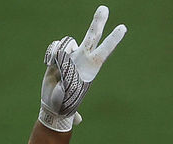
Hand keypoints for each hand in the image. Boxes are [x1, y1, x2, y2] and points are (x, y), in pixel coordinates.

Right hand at [39, 5, 126, 131]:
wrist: (54, 105)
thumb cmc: (64, 103)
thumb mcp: (67, 96)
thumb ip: (66, 84)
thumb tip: (60, 67)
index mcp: (91, 68)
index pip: (104, 50)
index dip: (113, 39)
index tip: (123, 27)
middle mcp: (84, 59)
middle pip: (92, 36)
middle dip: (98, 22)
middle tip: (104, 8)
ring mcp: (72, 56)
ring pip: (67, 41)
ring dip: (59, 53)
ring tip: (57, 70)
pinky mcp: (60, 56)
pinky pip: (55, 46)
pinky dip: (50, 54)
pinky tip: (49, 66)